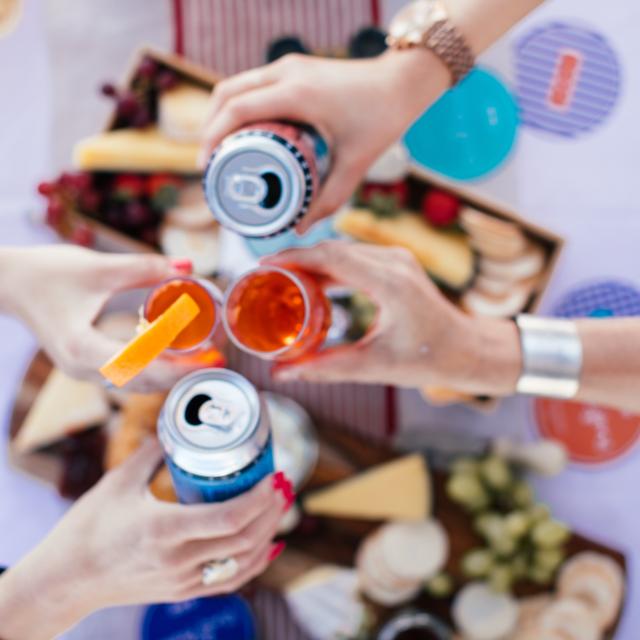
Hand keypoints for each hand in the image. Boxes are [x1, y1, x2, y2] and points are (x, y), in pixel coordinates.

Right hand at [0, 245, 197, 391]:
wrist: (9, 282)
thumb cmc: (46, 273)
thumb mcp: (99, 268)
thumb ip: (145, 268)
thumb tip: (188, 265)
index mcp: (82, 349)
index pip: (143, 368)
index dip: (182, 367)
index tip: (212, 359)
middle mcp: (82, 369)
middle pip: (144, 383)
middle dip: (183, 373)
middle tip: (217, 358)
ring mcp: (83, 371)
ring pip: (137, 384)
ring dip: (171, 374)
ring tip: (203, 357)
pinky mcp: (86, 364)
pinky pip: (128, 375)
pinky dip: (154, 368)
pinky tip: (176, 354)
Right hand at [0, 440, 289, 639]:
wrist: (65, 580)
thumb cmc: (86, 529)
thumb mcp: (118, 482)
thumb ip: (151, 452)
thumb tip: (175, 426)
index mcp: (164, 530)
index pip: (229, 518)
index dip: (260, 498)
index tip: (275, 475)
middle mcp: (179, 560)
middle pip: (244, 539)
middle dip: (272, 510)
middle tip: (284, 483)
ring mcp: (182, 580)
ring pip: (242, 562)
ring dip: (269, 532)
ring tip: (280, 505)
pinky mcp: (181, 590)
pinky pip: (229, 580)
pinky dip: (255, 562)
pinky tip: (269, 544)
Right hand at [201, 51, 448, 232]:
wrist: (403, 82)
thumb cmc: (382, 119)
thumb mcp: (355, 165)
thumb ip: (329, 200)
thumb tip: (300, 228)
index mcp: (297, 93)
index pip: (236, 110)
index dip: (212, 138)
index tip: (206, 167)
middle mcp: (287, 72)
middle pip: (225, 94)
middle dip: (209, 128)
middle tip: (210, 164)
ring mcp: (289, 65)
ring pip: (235, 84)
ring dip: (221, 114)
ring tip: (221, 151)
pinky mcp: (294, 67)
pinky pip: (252, 83)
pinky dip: (238, 105)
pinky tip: (243, 132)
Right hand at [265, 241, 519, 394]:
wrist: (466, 349)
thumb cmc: (428, 359)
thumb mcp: (373, 366)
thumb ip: (324, 368)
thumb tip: (282, 374)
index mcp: (390, 284)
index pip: (331, 258)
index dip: (293, 257)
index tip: (264, 265)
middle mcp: (394, 262)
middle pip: (333, 249)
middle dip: (296, 259)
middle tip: (265, 277)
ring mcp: (398, 259)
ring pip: (343, 250)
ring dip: (312, 261)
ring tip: (282, 280)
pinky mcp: (398, 263)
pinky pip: (355, 256)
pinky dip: (330, 266)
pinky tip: (312, 282)